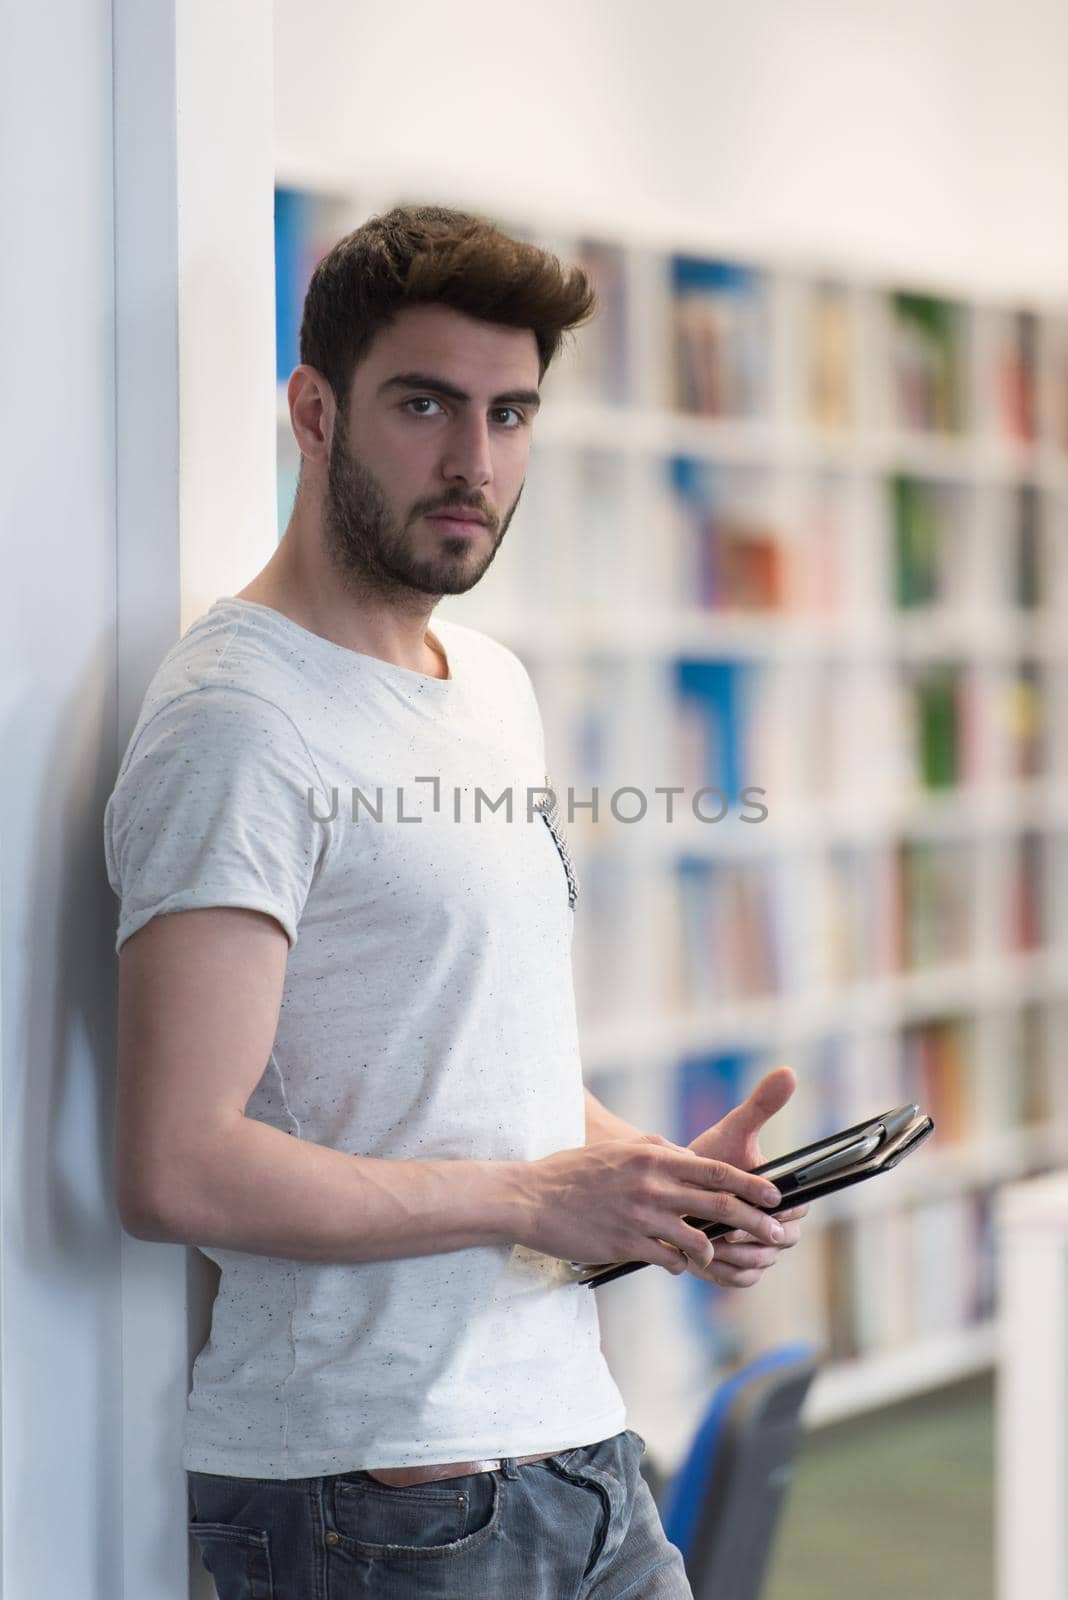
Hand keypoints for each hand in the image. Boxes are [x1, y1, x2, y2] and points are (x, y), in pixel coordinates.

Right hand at [516, 1135, 784, 1276]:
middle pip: (717, 1204)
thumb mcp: (617, 1150)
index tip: (774, 1195)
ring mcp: (640, 1217)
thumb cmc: (573, 1172)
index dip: (749, 1183)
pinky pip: (669, 1259)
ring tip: (717, 1253)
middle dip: (753, 1221)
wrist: (531, 1198)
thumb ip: (655, 1152)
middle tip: (776, 1233)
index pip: (714, 1169)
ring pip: (697, 1239)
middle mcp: (651, 1185)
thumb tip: (687, 1157)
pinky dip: (678, 1262)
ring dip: (713, 1249)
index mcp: (652, 1156)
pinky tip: (676, 1261)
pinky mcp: (627, 1245)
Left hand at [684, 1066, 808, 1287]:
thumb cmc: (704, 1157)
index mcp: (779, 1193)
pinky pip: (741, 1280)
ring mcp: (756, 1247)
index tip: (749, 1207)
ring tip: (705, 1246)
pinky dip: (723, 1274)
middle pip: (783, 1242)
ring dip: (735, 1258)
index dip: (778, 1213)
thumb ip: (761, 1105)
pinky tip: (699, 1261)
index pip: (797, 1210)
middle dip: (754, 1240)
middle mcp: (774, 1223)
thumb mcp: (732, 1131)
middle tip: (722, 1233)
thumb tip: (789, 1072)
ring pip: (761, 1264)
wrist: (667, 1185)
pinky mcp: (736, 1267)